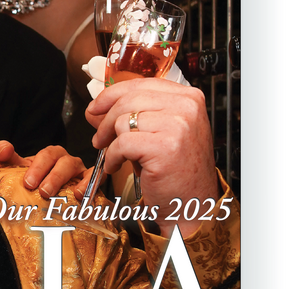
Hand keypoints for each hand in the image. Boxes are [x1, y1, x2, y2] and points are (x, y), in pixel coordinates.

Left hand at [0, 140, 86, 197]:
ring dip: (66, 181)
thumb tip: (3, 148)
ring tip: (57, 194)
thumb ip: (7, 157)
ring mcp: (79, 171)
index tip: (28, 183)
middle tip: (42, 191)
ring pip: (76, 168)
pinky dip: (89, 185)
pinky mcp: (92, 182)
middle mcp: (65, 160)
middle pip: (61, 160)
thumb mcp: (19, 169)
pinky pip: (96, 178)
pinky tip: (79, 195)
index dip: (37, 167)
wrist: (53, 199)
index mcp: (49, 155)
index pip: (45, 154)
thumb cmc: (35, 181)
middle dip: (51, 176)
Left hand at [85, 78, 217, 236]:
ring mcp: (178, 126)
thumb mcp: (157, 134)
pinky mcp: (165, 147)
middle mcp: (187, 107)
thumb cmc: (177, 172)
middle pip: (128, 99)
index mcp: (189, 98)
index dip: (112, 95)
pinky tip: (117, 165)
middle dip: (105, 119)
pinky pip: (123, 142)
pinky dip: (113, 156)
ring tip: (113, 155)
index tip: (96, 107)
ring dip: (110, 140)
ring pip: (123, 120)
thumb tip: (94, 109)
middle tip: (99, 138)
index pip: (141, 84)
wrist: (194, 205)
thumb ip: (129, 116)